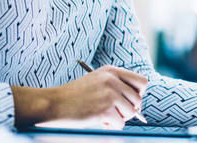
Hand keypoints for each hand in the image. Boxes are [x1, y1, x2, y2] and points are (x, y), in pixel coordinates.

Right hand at [12, 65, 147, 128]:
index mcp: (111, 71)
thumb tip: (137, 105)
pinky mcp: (105, 109)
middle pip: (138, 99)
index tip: (128, 101)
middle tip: (115, 113)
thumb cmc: (73, 96)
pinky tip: (98, 120)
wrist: (54, 103)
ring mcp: (110, 94)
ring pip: (131, 112)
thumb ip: (116, 86)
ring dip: (120, 118)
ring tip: (104, 116)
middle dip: (129, 110)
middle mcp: (113, 80)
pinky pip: (120, 124)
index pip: (142, 81)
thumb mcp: (96, 81)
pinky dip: (111, 126)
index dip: (138, 94)